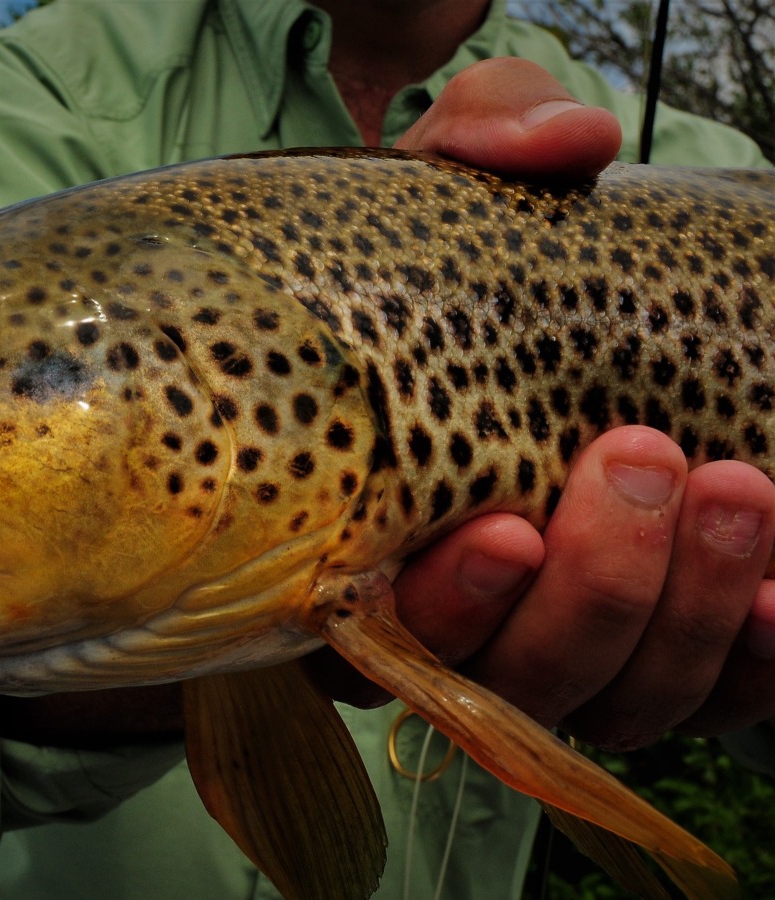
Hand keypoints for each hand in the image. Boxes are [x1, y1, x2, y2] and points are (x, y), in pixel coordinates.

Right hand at [312, 58, 774, 748]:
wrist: (561, 321)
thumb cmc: (480, 263)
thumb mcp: (467, 185)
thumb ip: (485, 136)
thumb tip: (564, 143)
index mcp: (375, 537)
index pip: (390, 626)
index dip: (451, 603)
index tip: (502, 526)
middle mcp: (466, 615)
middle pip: (523, 674)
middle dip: (594, 586)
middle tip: (640, 455)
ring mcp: (571, 642)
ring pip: (623, 698)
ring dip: (682, 611)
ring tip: (735, 488)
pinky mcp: (671, 648)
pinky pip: (721, 701)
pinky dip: (755, 661)